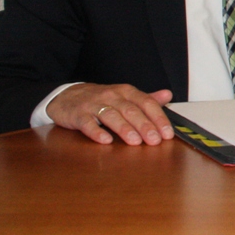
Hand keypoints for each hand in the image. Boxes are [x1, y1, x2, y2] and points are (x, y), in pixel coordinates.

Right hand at [47, 83, 173, 145]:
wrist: (66, 96)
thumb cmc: (100, 99)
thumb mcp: (124, 96)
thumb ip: (146, 98)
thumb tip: (168, 95)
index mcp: (126, 92)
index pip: (146, 103)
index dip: (158, 118)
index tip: (167, 134)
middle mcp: (112, 96)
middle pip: (131, 110)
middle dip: (144, 126)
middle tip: (154, 140)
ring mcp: (93, 105)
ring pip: (111, 116)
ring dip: (124, 129)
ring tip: (135, 142)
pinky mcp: (78, 115)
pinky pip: (87, 123)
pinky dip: (96, 132)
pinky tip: (106, 140)